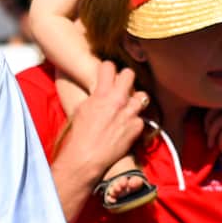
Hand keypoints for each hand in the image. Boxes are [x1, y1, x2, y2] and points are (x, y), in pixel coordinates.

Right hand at [57, 61, 147, 176]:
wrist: (87, 156)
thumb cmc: (79, 133)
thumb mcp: (82, 107)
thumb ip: (95, 95)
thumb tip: (100, 91)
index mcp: (102, 93)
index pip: (109, 66)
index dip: (107, 68)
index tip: (106, 73)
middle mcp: (118, 100)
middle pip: (130, 75)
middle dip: (125, 78)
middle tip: (121, 85)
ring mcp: (130, 113)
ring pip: (142, 96)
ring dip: (134, 100)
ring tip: (127, 106)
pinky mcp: (137, 127)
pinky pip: (141, 117)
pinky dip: (134, 120)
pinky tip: (126, 126)